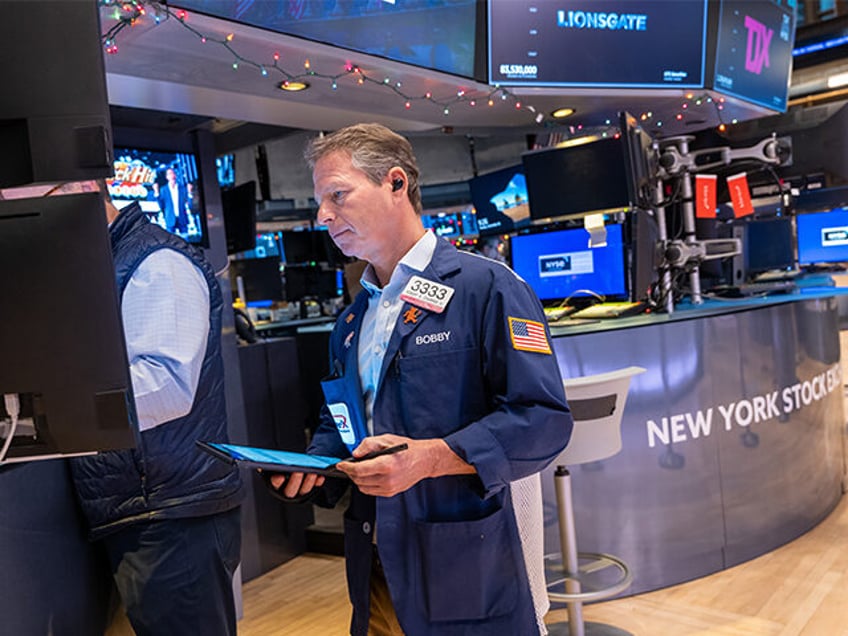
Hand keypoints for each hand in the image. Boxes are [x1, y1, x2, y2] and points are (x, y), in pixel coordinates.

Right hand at [268, 471, 324, 498]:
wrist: (293, 469)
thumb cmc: (281, 469)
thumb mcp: (273, 467)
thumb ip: (266, 466)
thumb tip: (260, 465)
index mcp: (275, 485)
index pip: (274, 484)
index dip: (277, 481)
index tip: (280, 476)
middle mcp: (286, 491)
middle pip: (290, 490)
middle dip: (295, 481)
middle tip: (299, 471)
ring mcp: (298, 493)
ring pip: (303, 491)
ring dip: (308, 482)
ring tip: (313, 472)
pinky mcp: (309, 492)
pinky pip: (314, 488)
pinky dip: (317, 482)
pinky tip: (320, 476)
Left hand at [337, 434, 474, 496]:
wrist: (425, 461)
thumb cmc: (408, 449)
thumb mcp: (387, 439)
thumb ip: (368, 445)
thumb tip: (355, 453)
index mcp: (386, 464)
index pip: (358, 470)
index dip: (346, 467)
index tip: (341, 465)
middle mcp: (387, 479)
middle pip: (359, 480)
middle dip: (351, 472)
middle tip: (350, 464)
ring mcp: (389, 488)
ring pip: (363, 487)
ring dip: (358, 479)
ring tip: (361, 469)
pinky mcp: (391, 492)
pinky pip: (371, 491)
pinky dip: (366, 484)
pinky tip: (369, 475)